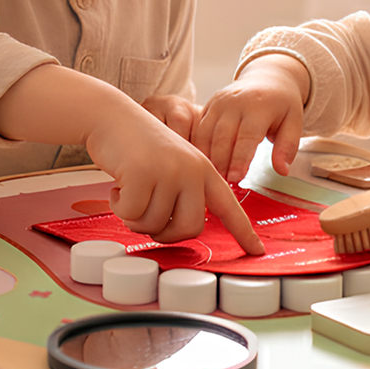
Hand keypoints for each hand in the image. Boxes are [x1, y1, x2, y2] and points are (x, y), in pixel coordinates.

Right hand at [0, 66, 263, 254]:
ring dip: (135, 217)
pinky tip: (118, 185)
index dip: (243, 232)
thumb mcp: (172, 166)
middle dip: (165, 233)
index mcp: (204, 170)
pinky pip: (131, 215)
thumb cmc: (138, 148)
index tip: (258, 251)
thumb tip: (183, 229)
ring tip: (130, 190)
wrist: (112, 117)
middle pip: (189, 229)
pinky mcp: (143, 174)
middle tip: (146, 216)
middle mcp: (192, 171)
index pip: (229, 206)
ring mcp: (169, 171)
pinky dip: (119, 207)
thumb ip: (184, 193)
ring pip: (155, 225)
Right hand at [193, 55, 310, 182]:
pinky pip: (198, 127)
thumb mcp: (294, 122)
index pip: (247, 136)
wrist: (267, 77)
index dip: (240, 159)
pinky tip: (202, 163)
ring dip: (208, 157)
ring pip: (206, 133)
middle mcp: (235, 101)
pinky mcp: (209, 104)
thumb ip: (287, 147)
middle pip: (223, 136)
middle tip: (223, 184)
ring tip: (212, 177)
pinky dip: (198, 147)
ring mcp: (219, 101)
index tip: (236, 179)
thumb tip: (282, 171)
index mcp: (259, 106)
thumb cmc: (281, 104)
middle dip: (221, 162)